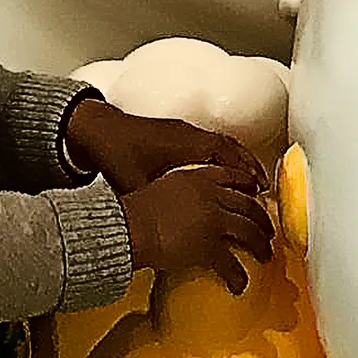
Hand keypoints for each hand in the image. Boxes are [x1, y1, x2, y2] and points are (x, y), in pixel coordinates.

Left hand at [65, 96, 264, 193]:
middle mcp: (188, 134)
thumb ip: (154, 204)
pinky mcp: (173, 133)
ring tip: (250, 180)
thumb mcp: (135, 185)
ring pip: (221, 143)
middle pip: (230, 147)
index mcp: (184, 145)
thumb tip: (166, 228)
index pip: (226, 155)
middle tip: (264, 188)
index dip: (245, 172)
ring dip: (237, 160)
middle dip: (249, 167)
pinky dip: (221, 155)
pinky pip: (208, 142)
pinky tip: (220, 171)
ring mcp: (181, 132)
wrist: (93, 129)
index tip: (259, 190)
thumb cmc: (113, 153)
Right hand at [121, 166, 274, 292]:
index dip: (248, 185)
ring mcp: (214, 219)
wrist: (129, 226)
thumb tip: (177, 208)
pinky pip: (231, 263)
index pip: (232, 176)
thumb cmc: (133, 212)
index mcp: (197, 178)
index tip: (255, 192)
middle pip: (248, 204)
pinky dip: (237, 276)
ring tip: (265, 254)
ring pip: (249, 230)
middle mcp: (211, 195)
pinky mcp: (210, 245)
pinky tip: (239, 285)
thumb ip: (177, 194)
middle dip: (262, 218)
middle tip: (267, 228)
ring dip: (260, 245)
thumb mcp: (159, 190)